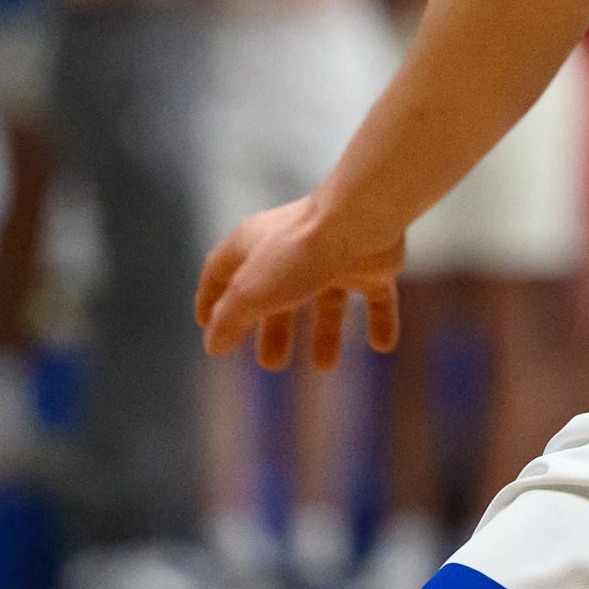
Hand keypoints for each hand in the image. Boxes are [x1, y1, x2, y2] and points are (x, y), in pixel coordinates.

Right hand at [194, 193, 403, 370]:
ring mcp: (335, 255)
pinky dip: (380, 320)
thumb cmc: (297, 254)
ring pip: (328, 298)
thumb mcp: (249, 293)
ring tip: (323, 366)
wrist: (360, 222)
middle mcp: (293, 249)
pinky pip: (376, 296)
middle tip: (271, 364)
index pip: (220, 271)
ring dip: (326, 332)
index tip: (205, 326)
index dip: (210, 299)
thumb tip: (212, 345)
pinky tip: (383, 345)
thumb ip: (228, 321)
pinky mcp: (372, 263)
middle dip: (274, 330)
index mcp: (253, 246)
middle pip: (278, 294)